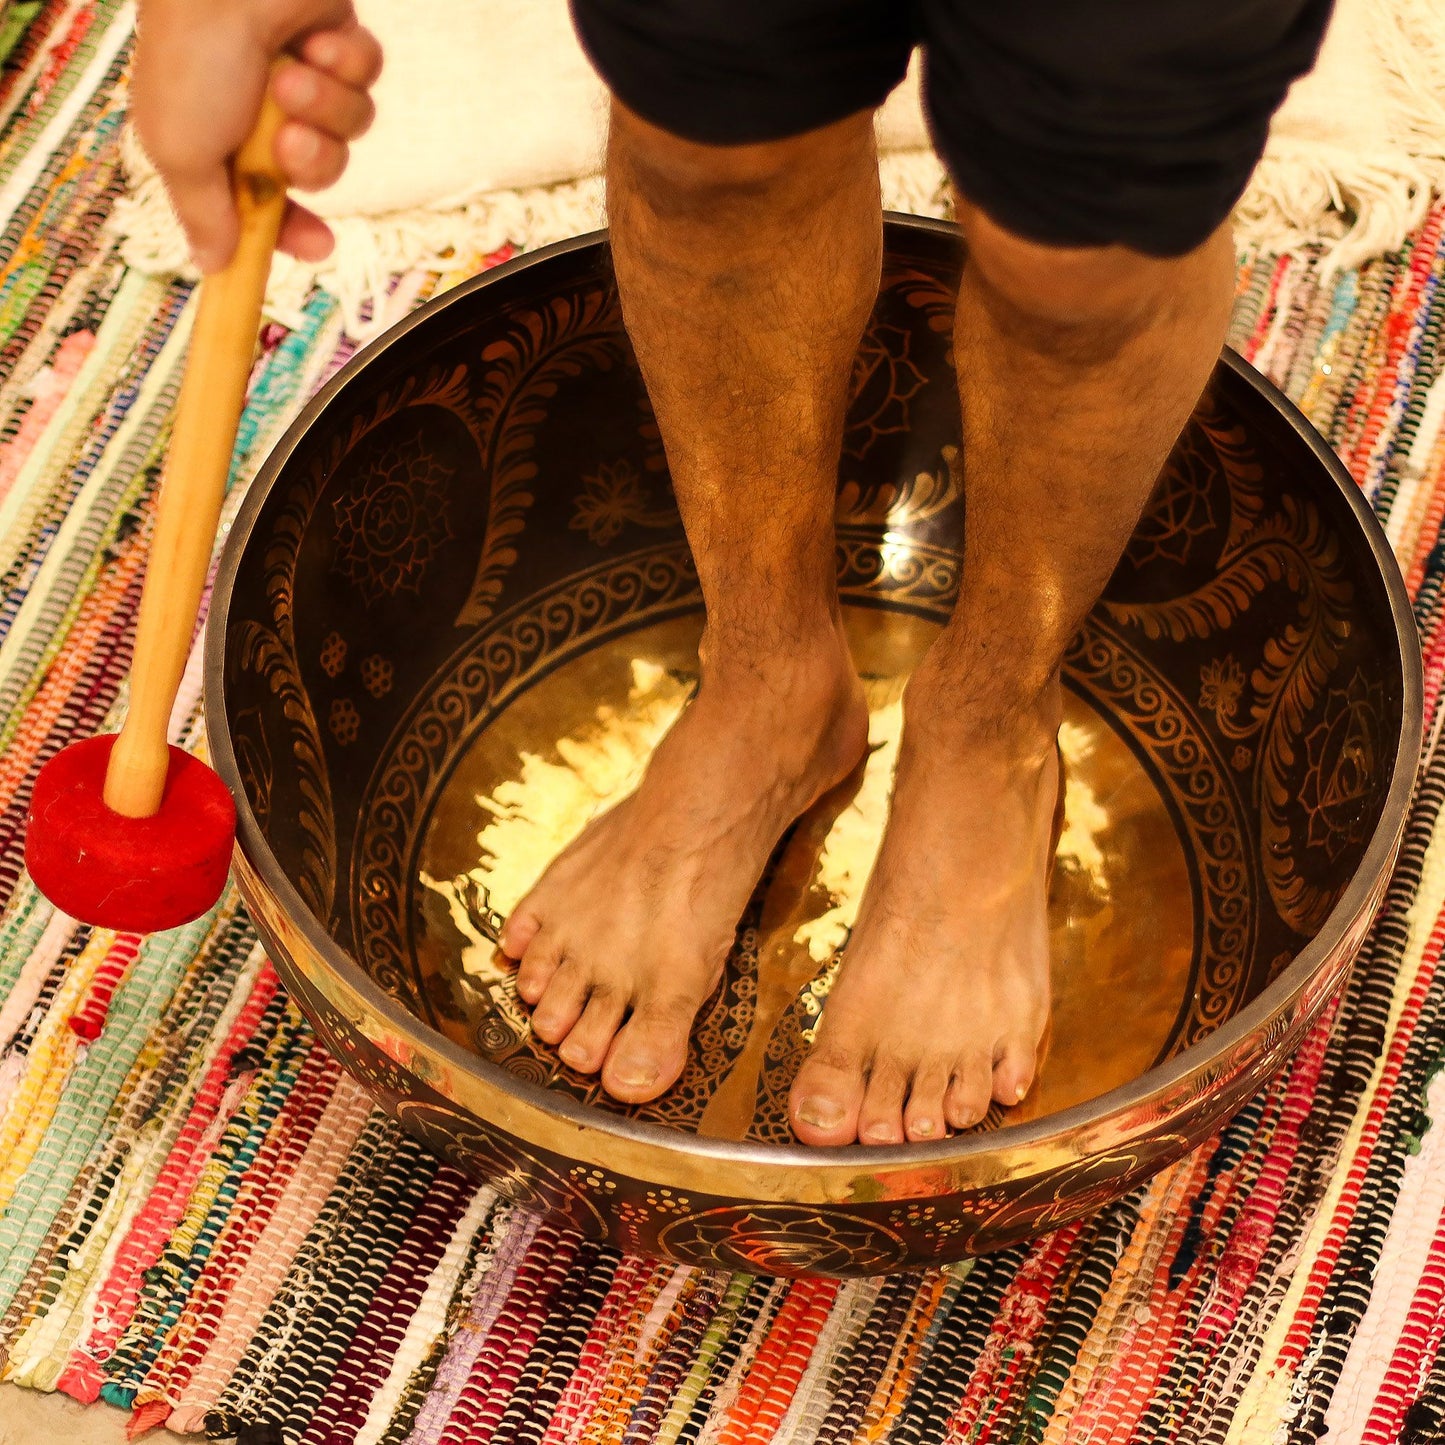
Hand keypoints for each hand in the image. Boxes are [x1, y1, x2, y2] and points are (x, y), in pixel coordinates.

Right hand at [132, 0, 381, 271]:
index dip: (293, 230)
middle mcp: (263, 110)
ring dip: (326, 109)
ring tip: (294, 77)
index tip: (319, 247)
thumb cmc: (192, 54)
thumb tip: (212, 266)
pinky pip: (365, 78)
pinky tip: (316, 40)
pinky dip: (344, 65)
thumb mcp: (180, 151)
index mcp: (219, 138)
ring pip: (349, 128)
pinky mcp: (337, 38)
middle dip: (313, 163)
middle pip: (320, 171)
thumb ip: (202, 214)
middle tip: (293, 142)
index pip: (268, 204)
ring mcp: (304, 72)